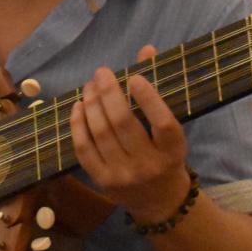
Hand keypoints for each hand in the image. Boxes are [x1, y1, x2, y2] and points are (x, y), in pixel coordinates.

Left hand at [70, 44, 191, 224]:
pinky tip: (79, 106)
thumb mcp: (171, 128)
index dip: (148, 98)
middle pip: (124, 124)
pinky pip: (84, 149)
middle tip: (101, 73)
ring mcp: (123, 176)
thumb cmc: (166, 155)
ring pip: (101, 134)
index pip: (163, 123)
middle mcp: (149, 165)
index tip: (134, 76)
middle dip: (109, 93)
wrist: (160, 201)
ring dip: (92, 104)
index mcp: (173, 151)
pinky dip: (78, 125)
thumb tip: (146, 50)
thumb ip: (158, 90)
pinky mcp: (102, 182)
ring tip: (90, 86)